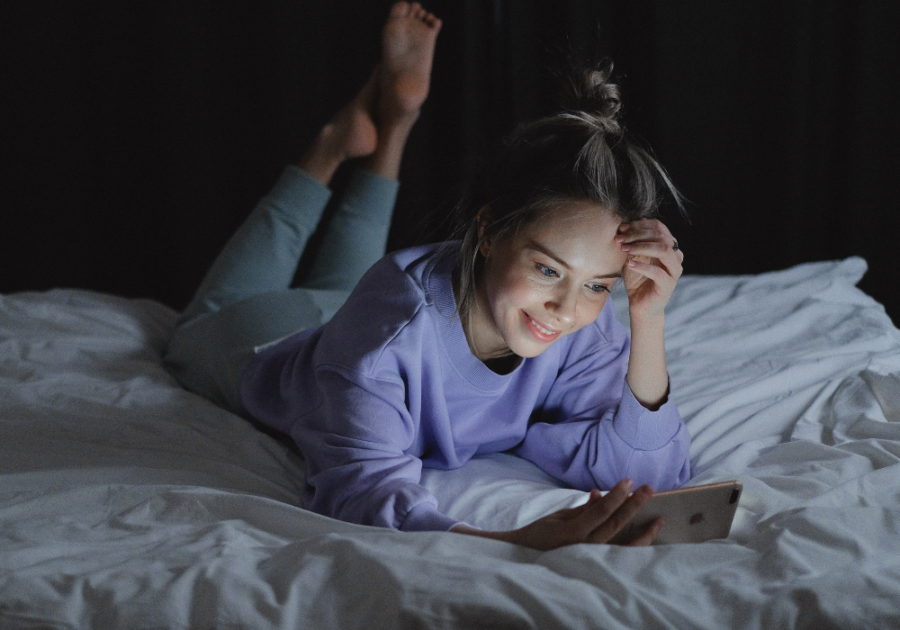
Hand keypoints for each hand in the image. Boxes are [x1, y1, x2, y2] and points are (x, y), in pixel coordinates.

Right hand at [452, 479, 663, 550]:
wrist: (524, 562)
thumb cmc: (539, 536)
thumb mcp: (558, 517)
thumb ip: (583, 508)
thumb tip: (602, 495)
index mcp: (572, 531)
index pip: (601, 510)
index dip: (616, 495)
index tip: (629, 481)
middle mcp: (584, 547)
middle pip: (616, 524)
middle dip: (634, 505)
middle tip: (649, 489)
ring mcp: (591, 559)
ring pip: (623, 546)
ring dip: (643, 532)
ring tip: (658, 520)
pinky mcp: (595, 567)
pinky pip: (619, 556)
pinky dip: (634, 547)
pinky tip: (646, 538)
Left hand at [616, 219, 682, 321]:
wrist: (640, 305)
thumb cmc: (636, 279)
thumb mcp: (632, 256)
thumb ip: (633, 242)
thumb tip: (625, 226)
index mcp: (669, 246)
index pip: (658, 227)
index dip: (640, 225)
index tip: (622, 228)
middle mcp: (676, 256)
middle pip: (661, 236)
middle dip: (638, 234)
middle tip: (620, 239)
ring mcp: (674, 271)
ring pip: (664, 250)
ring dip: (642, 247)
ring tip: (625, 249)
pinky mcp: (668, 285)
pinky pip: (657, 272)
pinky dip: (642, 266)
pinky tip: (629, 264)